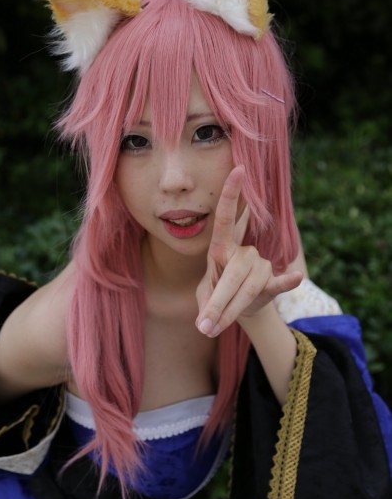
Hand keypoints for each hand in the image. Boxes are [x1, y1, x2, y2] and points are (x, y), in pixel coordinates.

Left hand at [196, 166, 302, 337]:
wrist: (242, 305)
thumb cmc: (217, 292)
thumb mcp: (204, 295)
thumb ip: (203, 305)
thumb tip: (203, 324)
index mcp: (220, 248)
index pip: (226, 217)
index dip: (231, 194)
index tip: (238, 169)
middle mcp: (242, 253)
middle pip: (234, 273)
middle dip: (219, 301)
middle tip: (204, 326)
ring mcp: (259, 266)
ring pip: (248, 286)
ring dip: (231, 311)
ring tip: (213, 330)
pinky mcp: (271, 283)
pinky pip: (278, 282)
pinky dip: (286, 281)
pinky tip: (295, 277)